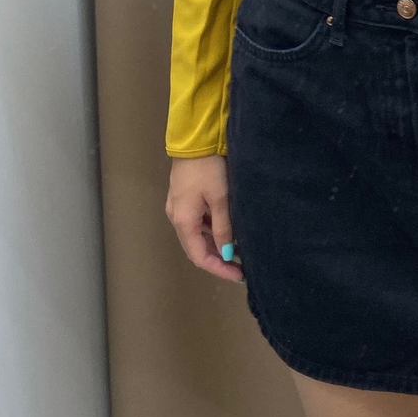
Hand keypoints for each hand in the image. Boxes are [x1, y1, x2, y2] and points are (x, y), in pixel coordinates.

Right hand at [165, 154, 243, 281]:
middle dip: (218, 260)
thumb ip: (223, 228)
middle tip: (241, 266)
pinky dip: (210, 231)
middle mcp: (176, 217)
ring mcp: (178, 207)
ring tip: (237, 251)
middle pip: (196, 248)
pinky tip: (226, 230)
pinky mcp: (183, 197)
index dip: (219, 269)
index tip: (239, 276)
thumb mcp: (220, 199)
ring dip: (215, 245)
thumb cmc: (208, 169)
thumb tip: (227, 254)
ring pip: (196, 235)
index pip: (200, 257)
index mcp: (183, 221)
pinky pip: (196, 222)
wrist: (195, 141)